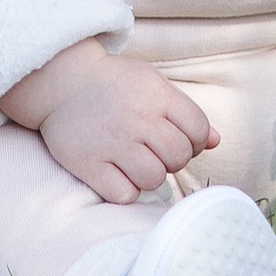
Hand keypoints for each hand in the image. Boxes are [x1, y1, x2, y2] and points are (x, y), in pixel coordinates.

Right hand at [0, 35, 220, 203]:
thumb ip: (184, 112)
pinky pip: (124, 194)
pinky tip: (117, 173)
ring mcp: (111, 142)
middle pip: (178, 157)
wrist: (60, 81)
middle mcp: (136, 117)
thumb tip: (215, 141)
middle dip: (173, 159)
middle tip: (155, 152)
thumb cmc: (113, 84)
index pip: (198, 130)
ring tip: (136, 161)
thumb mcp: (152, 84)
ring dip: (150, 175)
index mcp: (156, 94)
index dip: (194, 140)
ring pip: (154, 179)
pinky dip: (125, 189)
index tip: (178, 138)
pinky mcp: (88, 163)